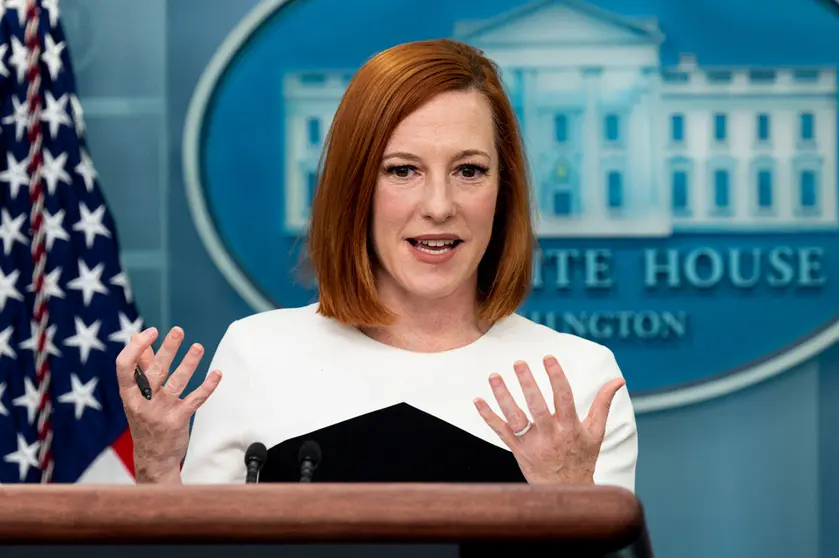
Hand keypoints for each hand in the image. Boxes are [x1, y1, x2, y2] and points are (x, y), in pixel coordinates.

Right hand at [115, 326, 221, 483]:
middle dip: (167, 349)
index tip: (151, 332)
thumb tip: (135, 337)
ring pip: (176, 383)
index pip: (124, 367)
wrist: (153, 458)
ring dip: (189, 364)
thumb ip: (139, 366)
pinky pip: (194, 400)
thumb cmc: (145, 420)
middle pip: (154, 371)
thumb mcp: (136, 396)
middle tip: (178, 331)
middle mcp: (142, 402)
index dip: (136, 348)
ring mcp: (160, 412)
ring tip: (198, 347)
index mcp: (128, 394)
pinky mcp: (178, 420)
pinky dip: (207, 386)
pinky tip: (217, 374)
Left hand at [473, 355, 624, 484]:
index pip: (564, 398)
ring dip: (503, 397)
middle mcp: (550, 435)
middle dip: (528, 384)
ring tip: (494, 376)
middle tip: (518, 362)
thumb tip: (618, 380)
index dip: (556, 377)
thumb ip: (603, 403)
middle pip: (537, 407)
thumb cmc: (582, 457)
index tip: (548, 357)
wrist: (566, 491)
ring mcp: (532, 443)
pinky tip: (477, 400)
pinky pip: (500, 432)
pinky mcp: (517, 450)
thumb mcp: (596, 431)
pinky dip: (488, 416)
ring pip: (515, 418)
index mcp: (571, 428)